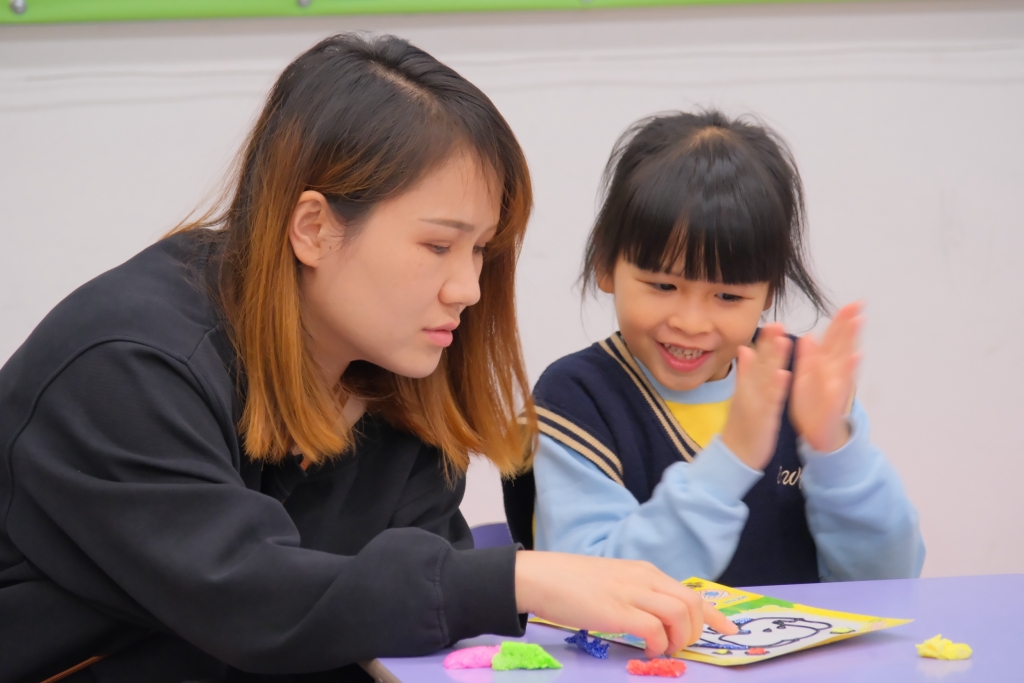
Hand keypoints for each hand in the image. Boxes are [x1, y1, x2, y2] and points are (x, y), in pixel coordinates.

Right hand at [514, 551, 736, 657]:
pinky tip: (647, 648)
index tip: (728, 629)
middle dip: (697, 630)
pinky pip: (654, 629)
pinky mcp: (616, 610)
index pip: (690, 591)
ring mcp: (631, 592)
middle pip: (692, 603)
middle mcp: (643, 578)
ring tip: (665, 649)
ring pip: (680, 614)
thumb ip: (636, 594)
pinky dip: (658, 644)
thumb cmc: (571, 582)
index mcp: (644, 571)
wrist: (540, 576)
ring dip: (680, 638)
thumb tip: (656, 620)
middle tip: (681, 646)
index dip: (714, 614)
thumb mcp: (613, 581)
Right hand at [720, 323, 792, 470]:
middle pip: (760, 364)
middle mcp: (749, 391)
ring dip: (774, 359)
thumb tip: (745, 349)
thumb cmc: (741, 427)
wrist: (733, 456)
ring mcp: (755, 404)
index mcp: (747, 386)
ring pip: (765, 378)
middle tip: (777, 322)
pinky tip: (784, 374)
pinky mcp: (763, 419)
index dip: (765, 341)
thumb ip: (745, 373)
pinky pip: (771, 402)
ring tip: (784, 339)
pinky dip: (776, 387)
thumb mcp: (741, 396)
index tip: (773, 322)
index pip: (757, 360)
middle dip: (768, 343)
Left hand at [789, 302, 862, 452]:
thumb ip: (807, 358)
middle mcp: (833, 372)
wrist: (816, 433)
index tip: (851, 303)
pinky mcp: (833, 400)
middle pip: (841, 344)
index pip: (832, 339)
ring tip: (858, 322)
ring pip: (844, 359)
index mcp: (823, 364)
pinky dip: (848, 370)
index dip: (840, 321)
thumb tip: (809, 336)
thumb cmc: (811, 404)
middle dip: (848, 324)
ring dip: (851, 341)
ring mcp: (835, 384)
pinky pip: (840, 383)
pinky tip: (856, 356)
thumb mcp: (804, 378)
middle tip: (858, 303)